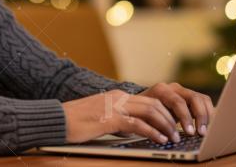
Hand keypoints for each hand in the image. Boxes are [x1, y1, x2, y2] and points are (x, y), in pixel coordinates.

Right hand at [62, 89, 180, 144]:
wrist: (57, 119)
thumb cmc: (75, 121)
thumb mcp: (100, 117)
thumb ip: (117, 120)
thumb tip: (131, 130)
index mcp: (116, 96)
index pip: (148, 101)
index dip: (163, 113)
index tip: (172, 124)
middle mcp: (118, 98)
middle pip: (153, 104)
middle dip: (169, 118)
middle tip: (178, 132)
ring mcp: (114, 106)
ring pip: (150, 112)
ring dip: (165, 125)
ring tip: (173, 137)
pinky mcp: (110, 119)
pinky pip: (138, 124)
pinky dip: (152, 132)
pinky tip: (159, 139)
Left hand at [138, 82, 214, 136]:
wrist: (142, 105)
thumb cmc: (143, 114)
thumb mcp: (145, 119)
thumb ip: (156, 126)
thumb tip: (168, 138)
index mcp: (161, 91)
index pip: (178, 102)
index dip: (186, 117)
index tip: (190, 133)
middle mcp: (173, 88)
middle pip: (193, 98)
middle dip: (199, 116)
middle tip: (201, 133)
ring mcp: (183, 91)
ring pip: (201, 99)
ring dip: (206, 116)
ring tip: (205, 131)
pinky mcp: (191, 96)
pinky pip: (204, 101)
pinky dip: (208, 113)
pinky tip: (206, 126)